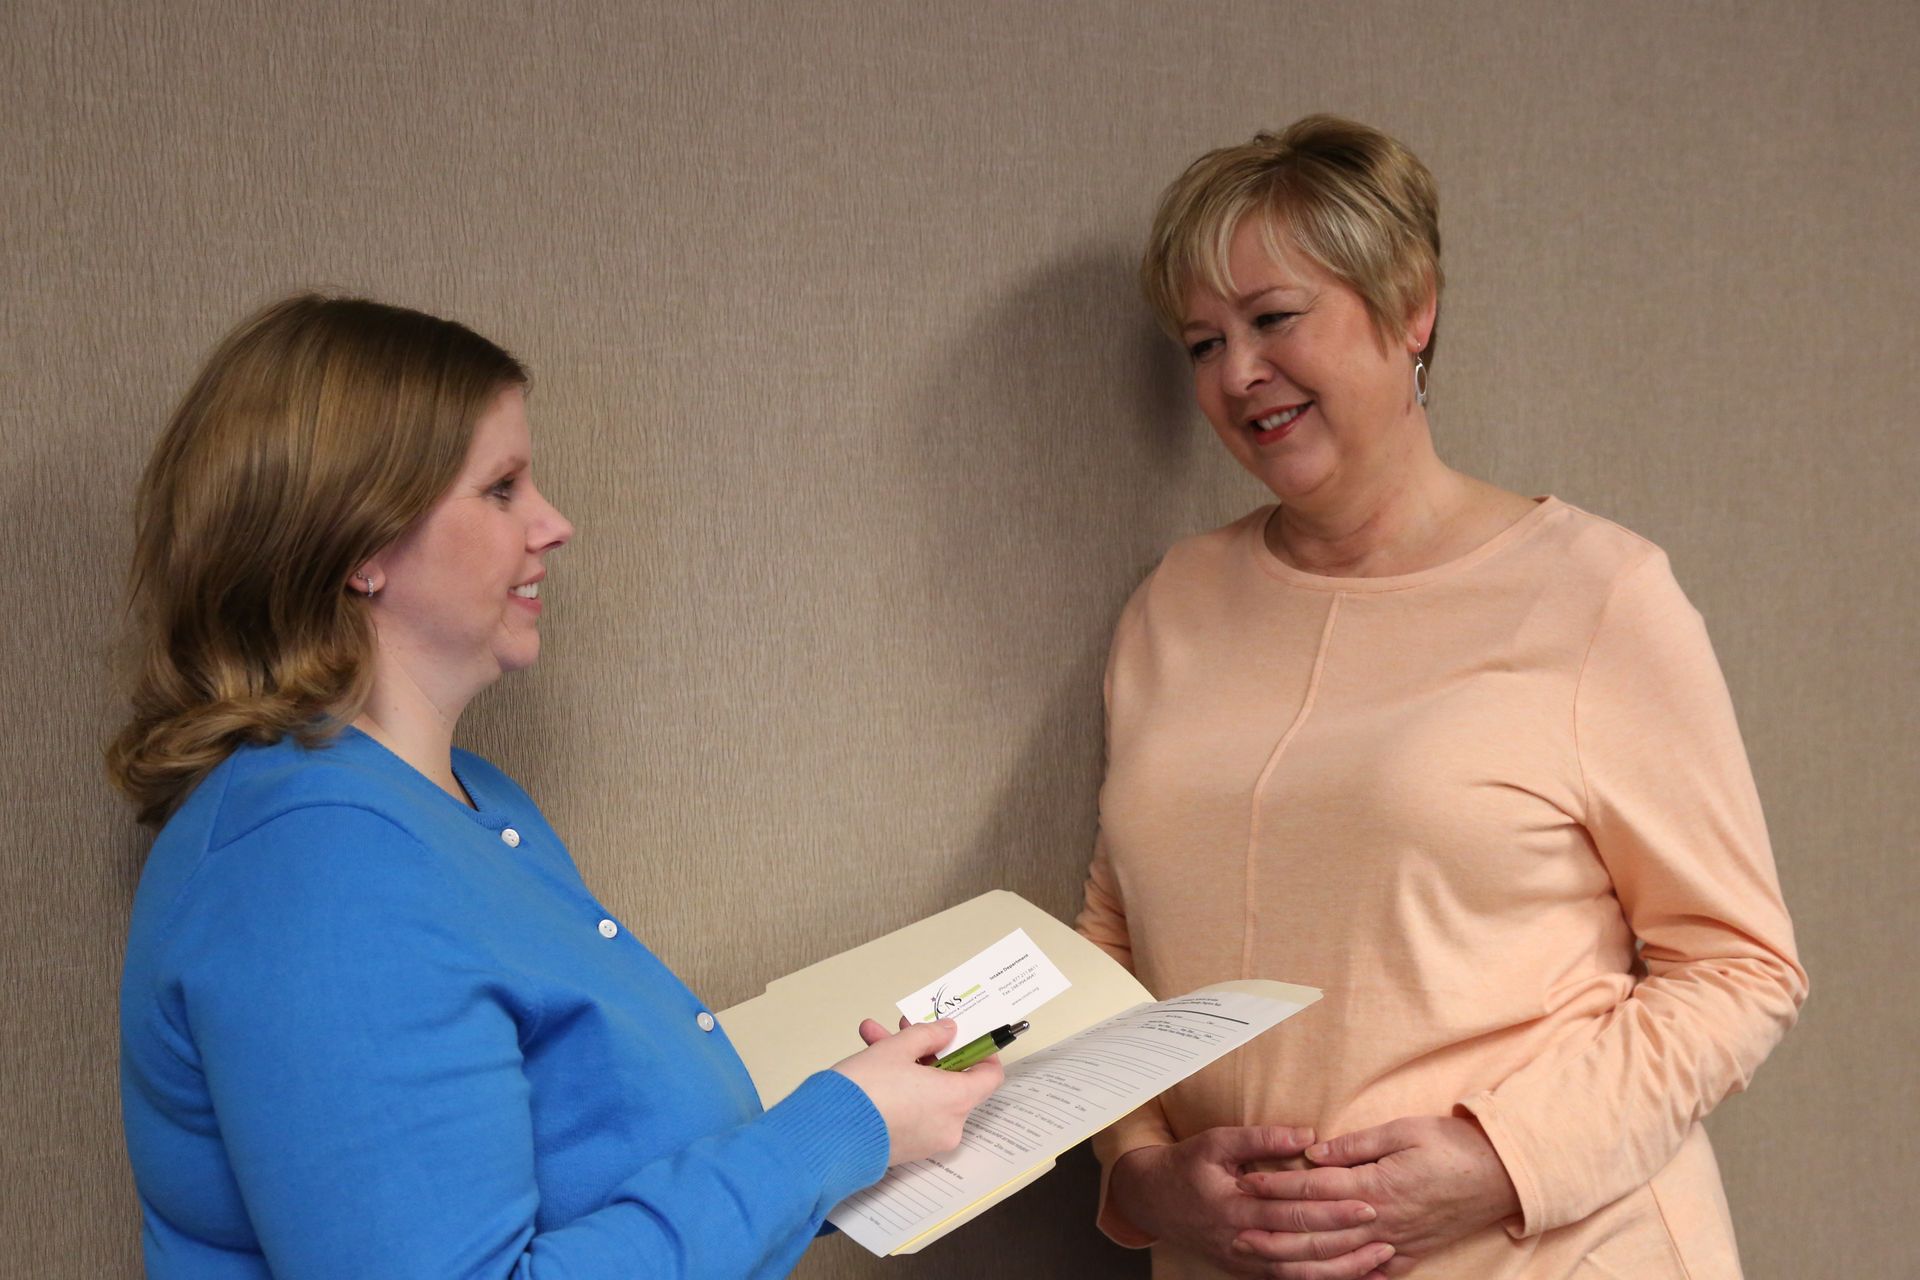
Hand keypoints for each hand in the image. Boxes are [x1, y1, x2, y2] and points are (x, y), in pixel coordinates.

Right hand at [831, 1018, 1003, 1165]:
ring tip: (873, 1035)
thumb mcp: (896, 1049)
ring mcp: (927, 1139)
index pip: (990, 1076)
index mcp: (956, 1099)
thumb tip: (947, 1031)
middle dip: (927, 1049)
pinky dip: (899, 1087)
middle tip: (907, 1027)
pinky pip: (912, 1109)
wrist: (826, 1136)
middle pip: (952, 1079)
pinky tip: (869, 1061)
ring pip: (927, 1092)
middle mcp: (949, 1124)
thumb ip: (927, 1035)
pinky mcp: (905, 1147)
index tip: (965, 1036)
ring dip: (905, 1062)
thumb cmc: (865, 1093)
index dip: (981, 1052)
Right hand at [1108, 1127, 1390, 1278]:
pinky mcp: (1246, 1271)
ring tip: (1378, 1261)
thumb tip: (1308, 1135)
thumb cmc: (1186, 1166)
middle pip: (1302, 1247)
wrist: (1151, 1200)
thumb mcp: (1216, 1142)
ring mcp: (1244, 1262)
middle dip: (1346, 1243)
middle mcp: (1241, 1241)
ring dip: (1340, 1270)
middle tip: (1385, 1233)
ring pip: (1298, 1273)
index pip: (1292, 1211)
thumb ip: (1261, 1138)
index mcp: (1235, 1206)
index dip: (1331, 1209)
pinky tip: (1349, 1276)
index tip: (1367, 1202)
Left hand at [1236, 1116, 1520, 1267]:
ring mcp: (1397, 1243)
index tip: (1247, 1181)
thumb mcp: (1404, 1131)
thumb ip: (1356, 1145)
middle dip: (1275, 1230)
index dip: (1278, 1185)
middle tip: (1238, 1229)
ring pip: (1338, 1258)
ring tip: (1265, 1255)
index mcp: (1377, 1186)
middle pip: (1318, 1230)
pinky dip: (1342, 1277)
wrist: (1503, 1176)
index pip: (1314, 1188)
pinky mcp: (1412, 1254)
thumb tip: (1314, 1151)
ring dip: (1298, 1257)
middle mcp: (1382, 1221)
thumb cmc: (1453, 1146)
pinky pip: (1370, 1273)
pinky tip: (1318, 1277)